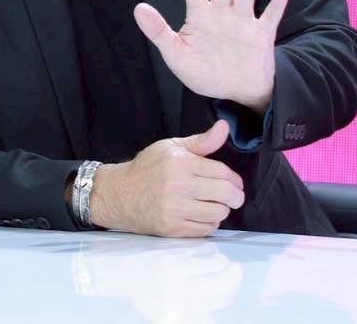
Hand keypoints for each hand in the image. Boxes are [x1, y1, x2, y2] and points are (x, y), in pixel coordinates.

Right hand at [90, 119, 243, 236]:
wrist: (120, 194)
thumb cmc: (147, 168)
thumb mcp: (172, 146)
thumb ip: (201, 141)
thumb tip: (224, 127)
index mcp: (181, 163)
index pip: (221, 172)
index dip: (234, 179)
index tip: (236, 183)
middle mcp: (179, 186)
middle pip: (224, 194)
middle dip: (236, 196)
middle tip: (235, 197)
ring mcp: (176, 210)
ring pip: (217, 214)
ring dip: (222, 210)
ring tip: (216, 205)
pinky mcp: (173, 229)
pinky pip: (204, 230)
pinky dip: (209, 224)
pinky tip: (203, 215)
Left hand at [134, 0, 288, 111]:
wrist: (234, 93)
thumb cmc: (204, 71)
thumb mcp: (176, 54)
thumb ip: (158, 31)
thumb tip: (138, 9)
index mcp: (200, 16)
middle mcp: (223, 13)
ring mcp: (243, 22)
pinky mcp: (262, 35)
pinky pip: (270, 17)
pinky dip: (276, 4)